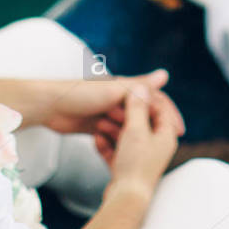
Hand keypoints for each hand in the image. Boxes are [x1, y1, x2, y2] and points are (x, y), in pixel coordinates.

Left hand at [43, 70, 183, 137]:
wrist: (49, 105)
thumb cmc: (80, 94)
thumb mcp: (114, 90)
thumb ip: (140, 86)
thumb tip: (165, 75)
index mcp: (124, 88)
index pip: (154, 100)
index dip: (168, 114)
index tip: (179, 132)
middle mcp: (117, 99)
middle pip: (142, 116)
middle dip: (150, 131)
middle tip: (159, 149)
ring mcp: (105, 112)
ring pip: (127, 128)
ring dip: (131, 138)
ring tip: (135, 151)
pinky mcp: (94, 125)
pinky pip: (112, 136)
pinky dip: (116, 143)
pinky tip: (118, 153)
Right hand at [100, 86, 181, 200]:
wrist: (125, 198)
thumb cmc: (134, 165)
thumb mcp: (136, 129)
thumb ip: (138, 107)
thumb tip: (142, 87)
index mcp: (165, 135)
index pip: (161, 108)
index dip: (145, 97)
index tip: (130, 91)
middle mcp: (157, 146)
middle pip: (142, 121)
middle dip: (125, 114)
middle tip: (112, 108)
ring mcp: (142, 157)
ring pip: (127, 135)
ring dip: (113, 129)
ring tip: (100, 124)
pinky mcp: (128, 167)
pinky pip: (117, 150)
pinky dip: (108, 144)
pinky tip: (97, 140)